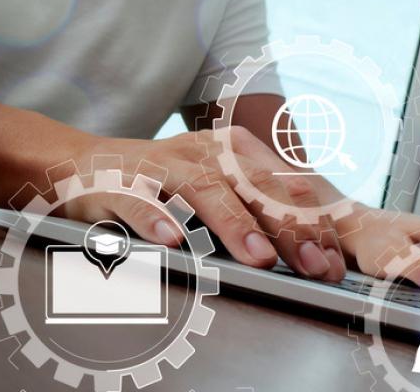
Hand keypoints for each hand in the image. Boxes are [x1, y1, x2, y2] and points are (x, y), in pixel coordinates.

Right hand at [59, 128, 347, 281]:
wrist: (85, 167)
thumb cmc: (166, 186)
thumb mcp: (221, 186)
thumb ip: (264, 208)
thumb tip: (318, 245)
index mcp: (235, 152)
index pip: (286, 188)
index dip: (314, 226)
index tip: (334, 265)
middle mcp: (203, 154)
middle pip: (255, 187)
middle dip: (289, 228)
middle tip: (313, 266)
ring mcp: (161, 166)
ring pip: (204, 191)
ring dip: (234, 225)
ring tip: (259, 259)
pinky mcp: (119, 184)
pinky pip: (139, 202)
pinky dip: (156, 220)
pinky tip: (173, 243)